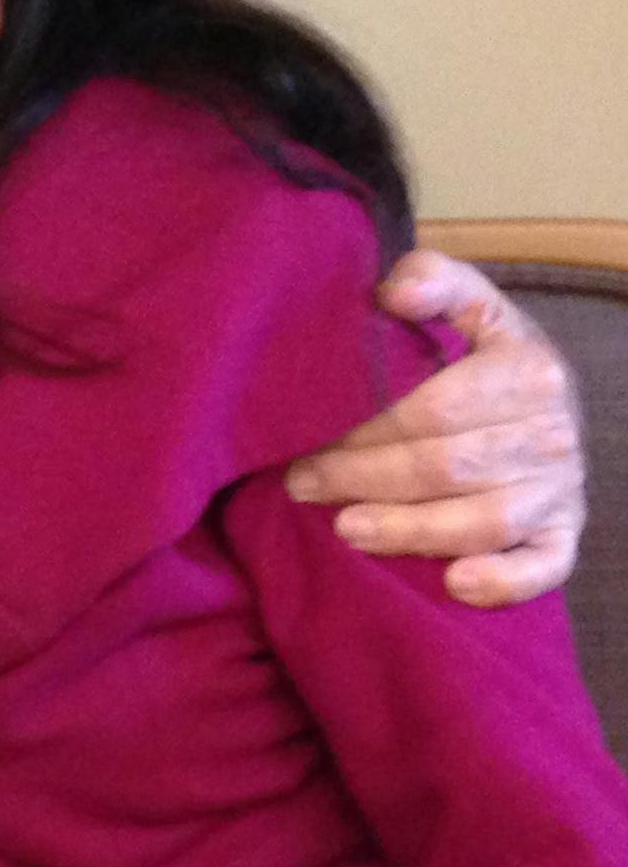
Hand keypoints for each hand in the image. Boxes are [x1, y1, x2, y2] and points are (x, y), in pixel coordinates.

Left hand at [284, 249, 583, 607]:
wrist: (549, 397)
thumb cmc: (487, 352)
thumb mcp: (470, 302)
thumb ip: (434, 280)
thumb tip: (394, 291)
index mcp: (530, 372)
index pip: (436, 410)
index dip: (367, 429)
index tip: (307, 439)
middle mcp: (552, 435)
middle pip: (447, 468)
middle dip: (365, 479)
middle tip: (303, 485)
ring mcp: (561, 490)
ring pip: (483, 521)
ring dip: (411, 531)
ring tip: (347, 530)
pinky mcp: (563, 534)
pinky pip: (544, 568)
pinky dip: (504, 582)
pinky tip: (455, 585)